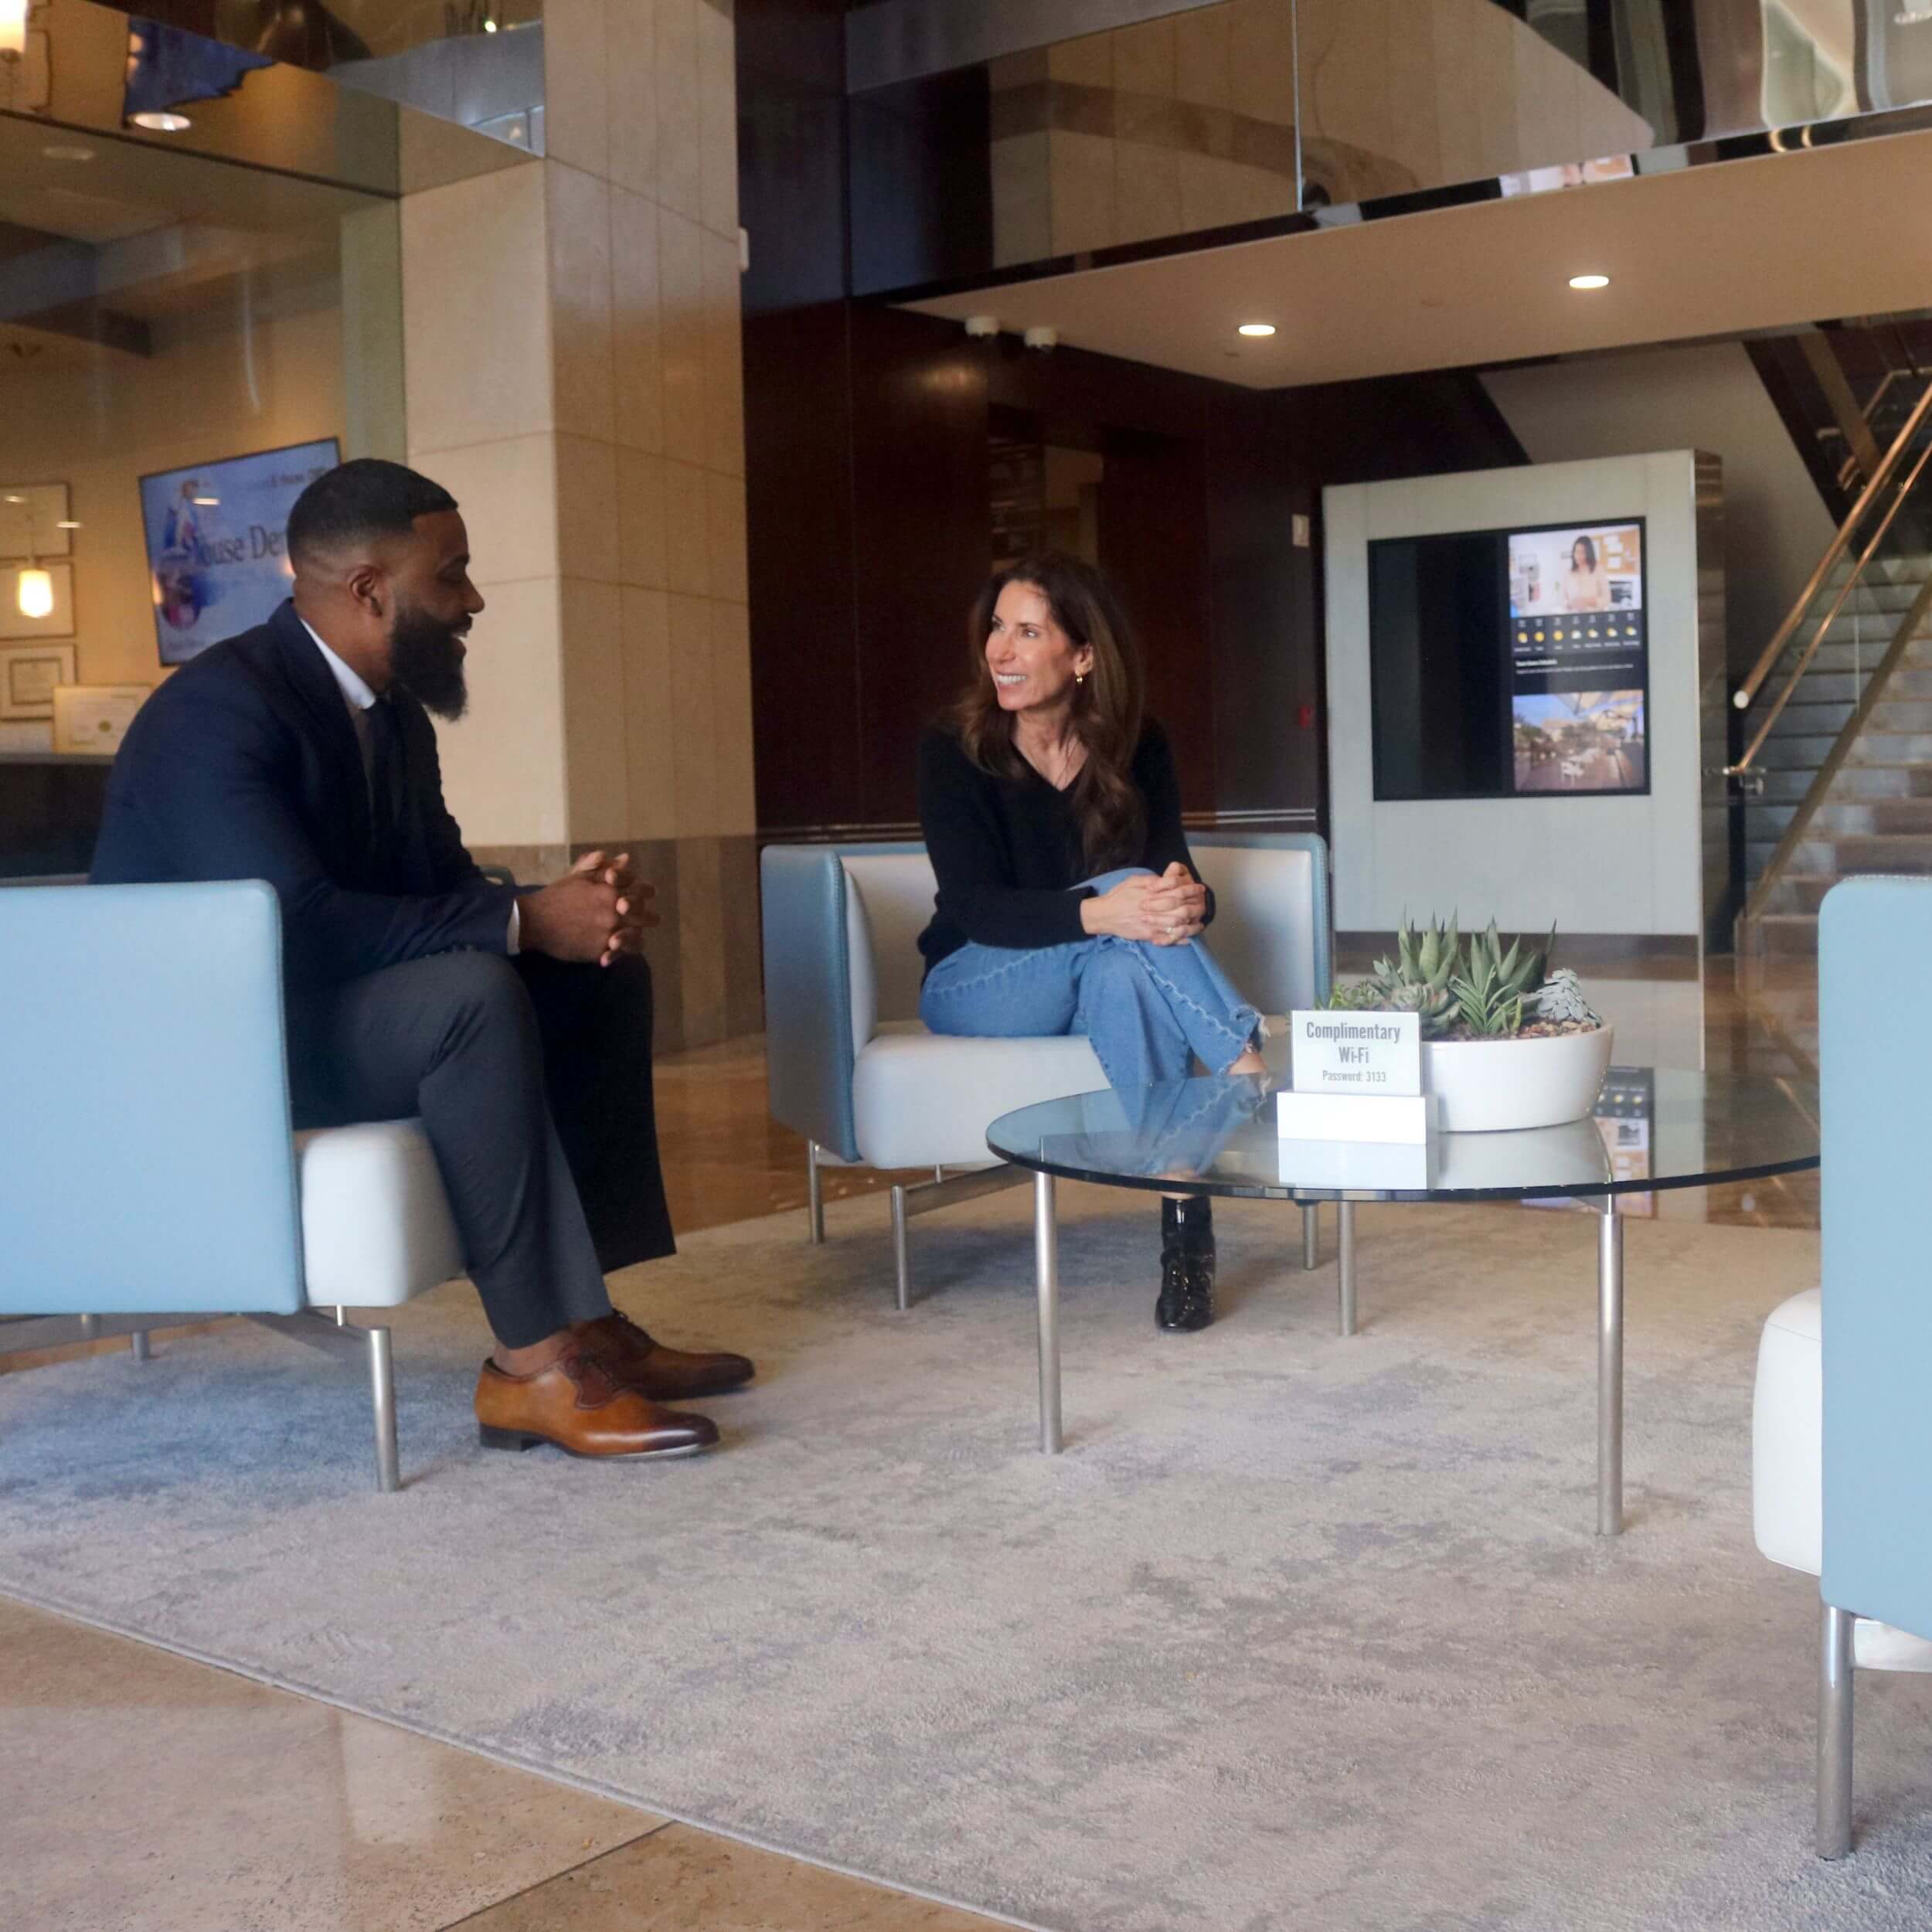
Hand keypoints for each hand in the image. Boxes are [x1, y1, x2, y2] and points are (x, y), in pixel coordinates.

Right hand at [520, 851, 656, 965]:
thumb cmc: (557, 896)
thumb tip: (626, 858)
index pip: (644, 892)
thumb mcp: (578, 876)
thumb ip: (603, 867)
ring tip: (634, 935)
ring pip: (637, 939)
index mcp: (610, 891)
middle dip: (648, 917)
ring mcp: (607, 934)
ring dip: (636, 936)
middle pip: (646, 917)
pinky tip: (617, 947)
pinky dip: (621, 952)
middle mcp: (613, 914)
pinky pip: (620, 955)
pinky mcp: (599, 952)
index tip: (648, 895)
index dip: (648, 892)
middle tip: (650, 918)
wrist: (533, 921)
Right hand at [1082, 867, 1204, 944]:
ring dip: (1192, 924)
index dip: (1192, 889)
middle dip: (1196, 906)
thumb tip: (1169, 880)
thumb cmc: (1119, 895)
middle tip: (1204, 904)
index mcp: (1151, 894)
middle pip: (1182, 909)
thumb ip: (1152, 880)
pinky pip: (1168, 939)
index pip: (1177, 891)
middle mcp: (1154, 909)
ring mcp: (1152, 924)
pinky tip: (1189, 937)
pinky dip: (1181, 939)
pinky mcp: (1149, 936)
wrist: (1104, 915)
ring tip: (1200, 923)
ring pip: (1178, 925)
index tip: (1200, 887)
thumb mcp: (1133, 880)